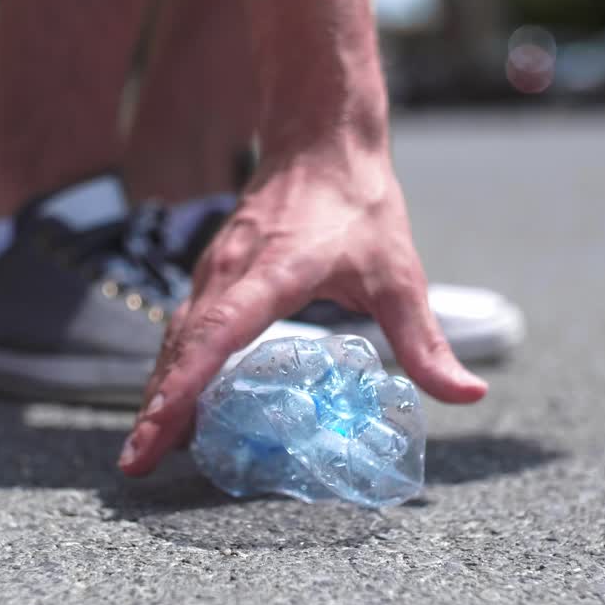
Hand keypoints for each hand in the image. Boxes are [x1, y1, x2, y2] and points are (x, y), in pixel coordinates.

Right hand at [117, 147, 487, 475]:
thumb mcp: (400, 275)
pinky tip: (173, 399)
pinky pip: (185, 326)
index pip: (217, 336)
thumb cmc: (359, 205)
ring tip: (146, 448)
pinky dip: (173, 366)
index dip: (186, 386)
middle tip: (136, 464)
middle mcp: (230, 273)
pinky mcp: (214, 271)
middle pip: (182, 347)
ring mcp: (215, 270)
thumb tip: (468, 393)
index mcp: (272, 274)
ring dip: (158, 390)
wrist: (322, 140)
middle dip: (157, 408)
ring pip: (176, 337)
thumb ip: (424, 341)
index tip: (159, 429)